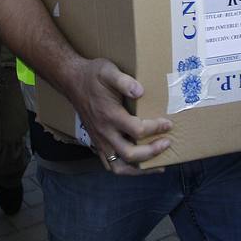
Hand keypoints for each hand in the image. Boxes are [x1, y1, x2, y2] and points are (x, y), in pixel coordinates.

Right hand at [68, 58, 172, 174]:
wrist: (72, 81)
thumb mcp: (108, 71)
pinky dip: (127, 169)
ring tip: (158, 165)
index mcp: (109, 115)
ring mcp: (99, 140)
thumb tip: (140, 91)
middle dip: (152, 152)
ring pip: (119, 167)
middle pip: (130, 154)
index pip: (137, 130)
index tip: (168, 123)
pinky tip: (139, 164)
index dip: (156, 128)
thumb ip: (124, 81)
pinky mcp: (97, 143)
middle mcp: (104, 132)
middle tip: (167, 143)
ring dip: (140, 169)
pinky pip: (111, 165)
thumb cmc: (93, 75)